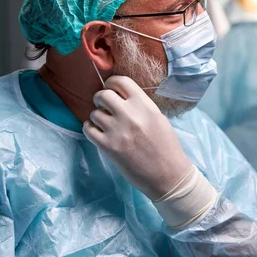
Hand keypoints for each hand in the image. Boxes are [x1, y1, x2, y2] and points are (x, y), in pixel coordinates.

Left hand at [83, 76, 192, 199]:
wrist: (168, 175)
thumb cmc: (167, 147)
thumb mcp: (158, 119)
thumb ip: (140, 106)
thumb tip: (120, 98)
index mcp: (145, 105)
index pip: (121, 81)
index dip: (112, 83)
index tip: (111, 90)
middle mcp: (130, 114)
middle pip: (102, 95)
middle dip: (100, 100)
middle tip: (105, 108)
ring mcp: (117, 130)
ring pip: (94, 113)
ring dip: (97, 118)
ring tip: (106, 125)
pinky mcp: (108, 146)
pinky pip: (88, 129)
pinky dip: (91, 129)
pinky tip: (99, 134)